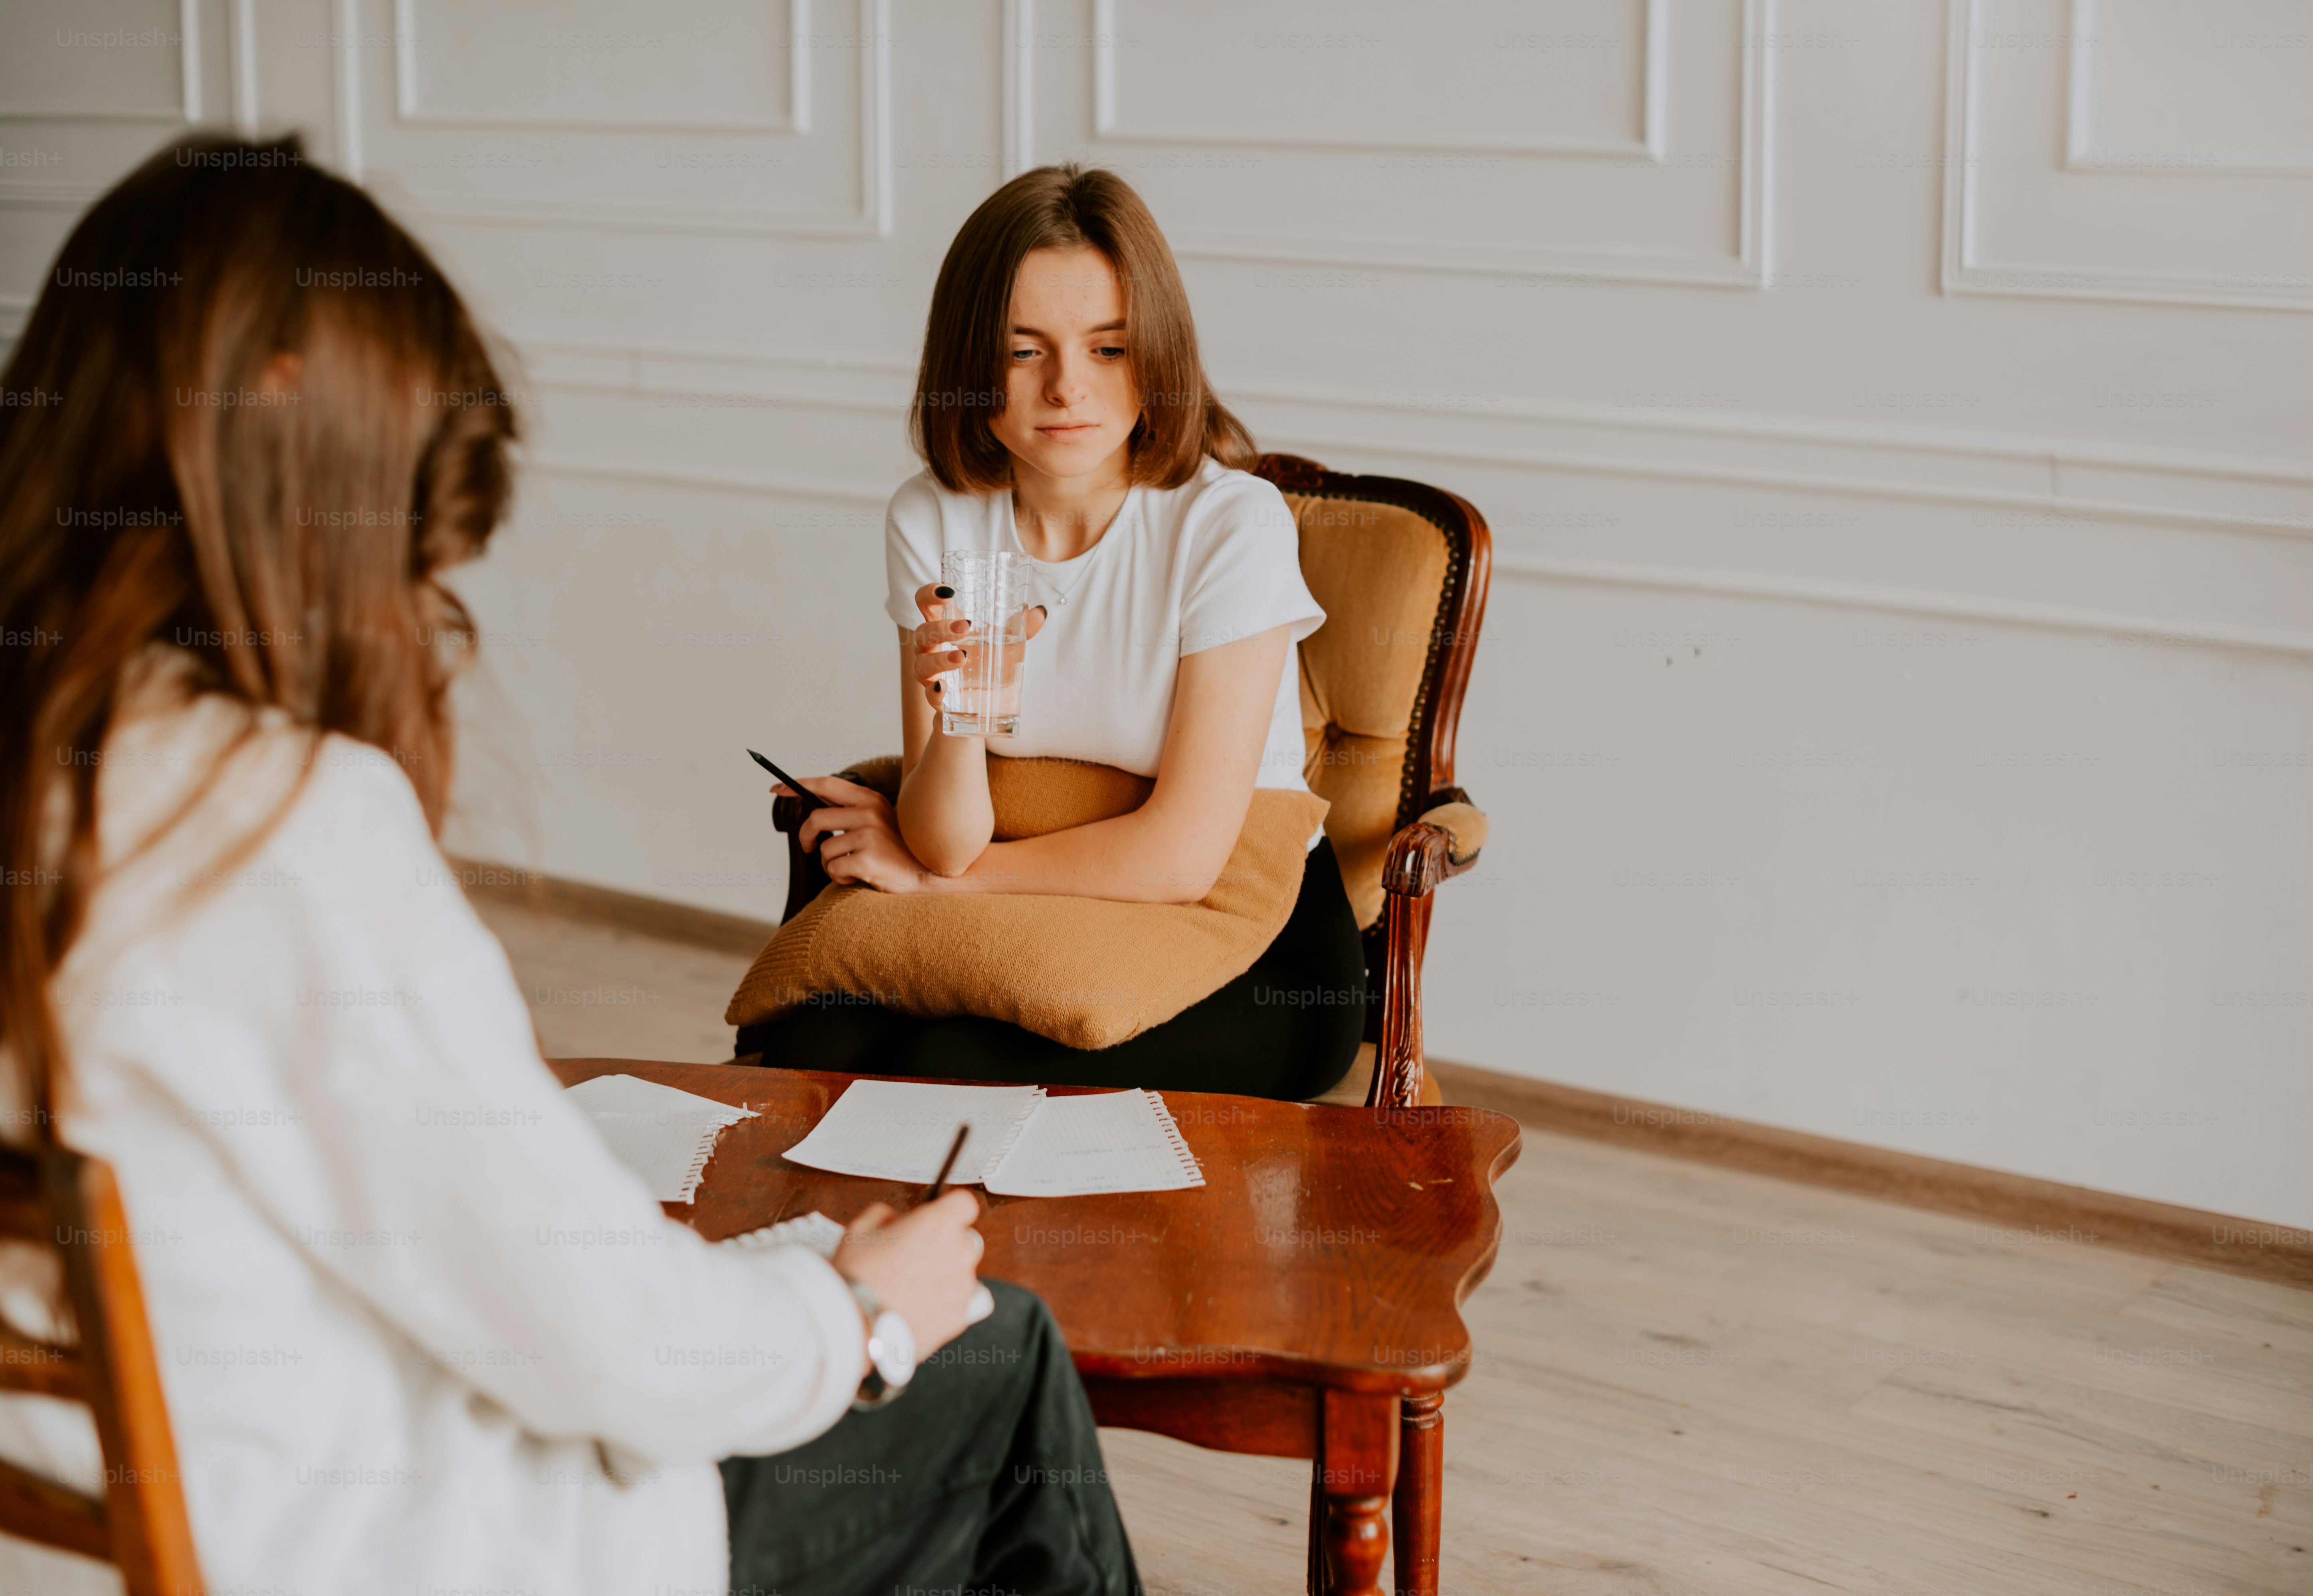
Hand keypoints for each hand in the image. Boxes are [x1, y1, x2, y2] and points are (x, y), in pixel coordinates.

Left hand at [775, 775, 940, 893]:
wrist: (927, 874)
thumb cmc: (896, 849)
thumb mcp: (877, 821)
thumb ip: (849, 811)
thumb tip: (812, 805)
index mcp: (870, 800)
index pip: (827, 784)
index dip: (798, 786)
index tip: (775, 789)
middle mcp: (870, 813)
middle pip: (815, 819)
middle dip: (804, 837)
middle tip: (807, 847)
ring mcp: (869, 836)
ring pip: (823, 850)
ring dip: (829, 864)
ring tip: (849, 868)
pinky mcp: (867, 859)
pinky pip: (834, 869)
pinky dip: (840, 878)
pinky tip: (858, 878)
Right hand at [831, 1190, 984, 1355]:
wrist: (856, 1325)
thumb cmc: (858, 1277)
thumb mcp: (861, 1228)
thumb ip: (887, 1215)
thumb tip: (896, 1221)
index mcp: (939, 1223)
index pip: (964, 1203)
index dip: (949, 1209)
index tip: (938, 1217)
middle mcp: (958, 1252)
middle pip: (965, 1240)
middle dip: (945, 1245)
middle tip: (915, 1257)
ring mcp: (963, 1286)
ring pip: (962, 1273)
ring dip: (944, 1275)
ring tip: (912, 1289)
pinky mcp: (960, 1316)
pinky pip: (958, 1303)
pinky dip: (943, 1303)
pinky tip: (918, 1307)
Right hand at [909, 581, 1046, 714]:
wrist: (981, 704)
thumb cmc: (986, 662)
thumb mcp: (1004, 643)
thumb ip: (1020, 628)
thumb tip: (1040, 613)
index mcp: (942, 628)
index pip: (925, 604)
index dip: (929, 594)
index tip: (948, 591)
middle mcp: (930, 650)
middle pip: (922, 633)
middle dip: (940, 629)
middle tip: (965, 627)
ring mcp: (931, 675)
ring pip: (921, 664)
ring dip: (939, 659)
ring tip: (962, 657)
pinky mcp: (937, 699)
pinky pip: (929, 696)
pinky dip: (935, 692)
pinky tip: (943, 688)